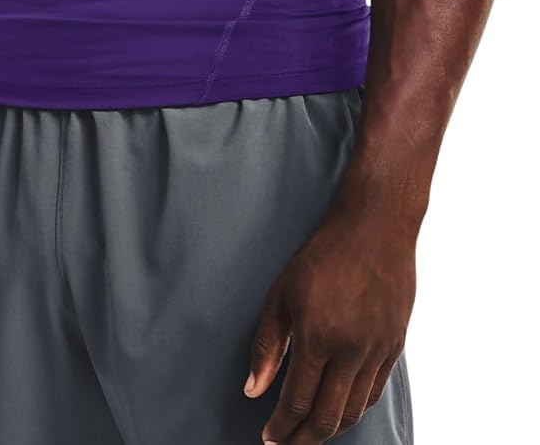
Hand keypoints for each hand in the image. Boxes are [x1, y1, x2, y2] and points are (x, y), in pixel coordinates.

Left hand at [243, 205, 415, 441]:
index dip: (282, 427)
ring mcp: (377, 350)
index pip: (297, 401)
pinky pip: (374, 392)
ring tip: (312, 432)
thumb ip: (267, 345)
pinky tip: (340, 408)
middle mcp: (350, 350)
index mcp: (318, 337)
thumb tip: (253, 390)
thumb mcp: (282, 292)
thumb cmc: (323, 253)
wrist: (376, 226)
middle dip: (304, 439)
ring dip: (331, 429)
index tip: (270, 438)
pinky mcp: (395, 346)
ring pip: (354, 411)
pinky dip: (355, 408)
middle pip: (328, 418)